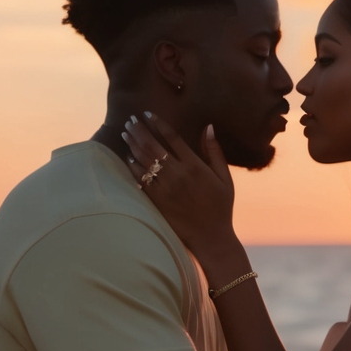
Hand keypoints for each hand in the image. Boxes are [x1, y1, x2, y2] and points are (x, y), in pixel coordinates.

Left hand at [122, 112, 239, 271]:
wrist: (211, 237)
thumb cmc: (221, 207)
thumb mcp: (225, 178)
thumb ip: (215, 151)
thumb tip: (209, 127)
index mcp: (195, 165)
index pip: (172, 138)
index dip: (158, 123)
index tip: (147, 113)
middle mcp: (178, 174)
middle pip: (152, 146)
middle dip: (139, 131)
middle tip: (130, 120)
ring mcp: (166, 188)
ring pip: (144, 161)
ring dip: (132, 145)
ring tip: (125, 133)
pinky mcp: (157, 201)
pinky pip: (140, 180)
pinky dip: (132, 167)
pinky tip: (128, 157)